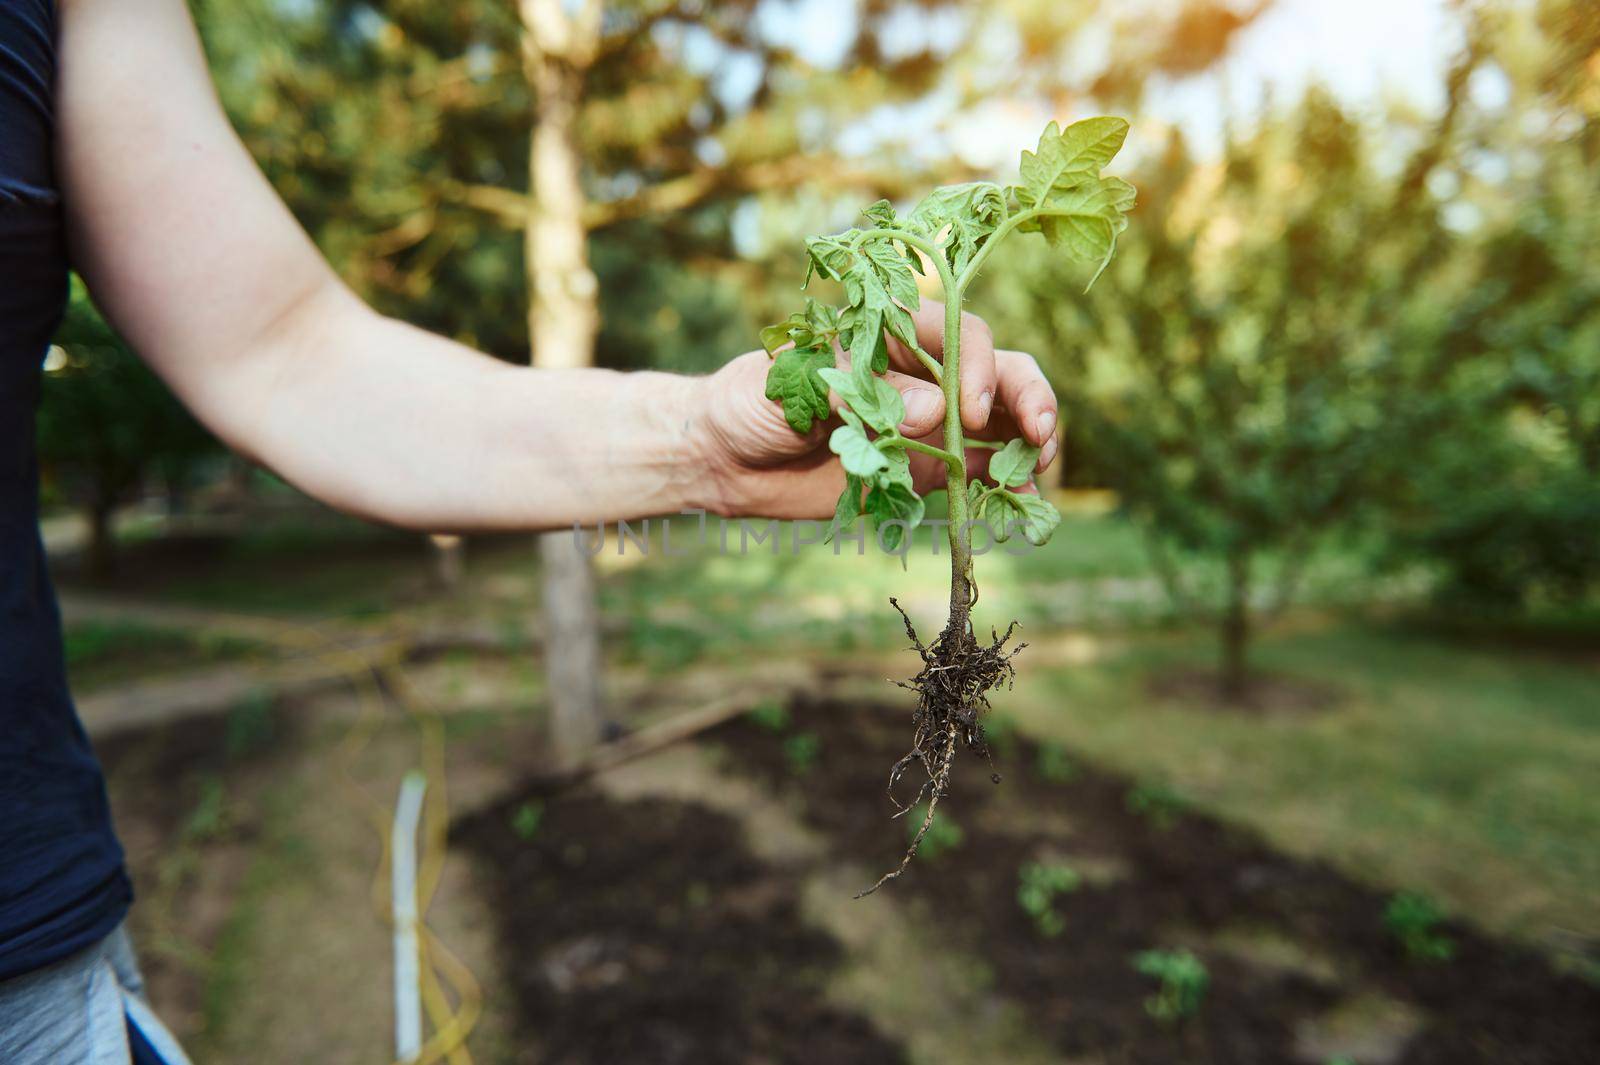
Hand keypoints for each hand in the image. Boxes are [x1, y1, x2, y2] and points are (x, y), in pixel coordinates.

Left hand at [689, 300, 1059, 518]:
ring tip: (1038, 470)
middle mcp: (921, 370)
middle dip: (1027, 396)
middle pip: (997, 369)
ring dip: (1030, 440)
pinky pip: (978, 470)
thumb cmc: (751, 401)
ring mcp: (929, 420)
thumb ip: (865, 397)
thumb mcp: (796, 389)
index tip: (973, 413)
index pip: (958, 335)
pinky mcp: (924, 466)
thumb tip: (937, 411)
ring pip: (1000, 419)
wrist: (724, 458)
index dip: (977, 368)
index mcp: (891, 332)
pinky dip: (1005, 483)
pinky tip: (1022, 502)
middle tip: (1040, 435)